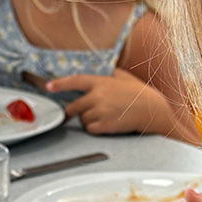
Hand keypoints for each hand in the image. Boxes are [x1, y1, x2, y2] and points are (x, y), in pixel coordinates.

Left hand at [46, 69, 162, 133]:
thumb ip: (111, 74)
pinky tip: (107, 125)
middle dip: (72, 112)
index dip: (60, 84)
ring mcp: (101, 111)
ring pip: (83, 120)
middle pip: (74, 107)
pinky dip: (95, 129)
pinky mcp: (105, 125)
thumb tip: (105, 72)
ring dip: (88, 121)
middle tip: (70, 116)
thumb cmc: (141, 94)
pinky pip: (90, 129)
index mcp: (101, 82)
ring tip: (104, 118)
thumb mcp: (125, 77)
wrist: (152, 111)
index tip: (49, 87)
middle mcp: (98, 96)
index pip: (75, 81)